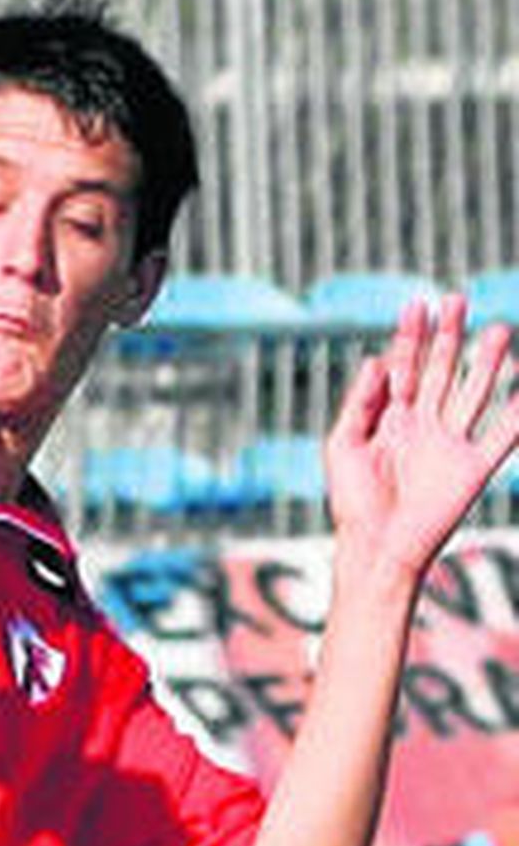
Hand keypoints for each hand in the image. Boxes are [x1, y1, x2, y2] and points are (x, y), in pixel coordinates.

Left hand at [326, 295, 518, 578]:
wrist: (376, 546)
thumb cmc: (352, 501)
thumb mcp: (342, 445)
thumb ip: (360, 402)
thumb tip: (375, 359)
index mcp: (390, 419)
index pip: (404, 368)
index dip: (410, 337)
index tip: (418, 304)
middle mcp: (423, 425)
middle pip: (441, 371)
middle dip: (448, 337)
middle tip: (457, 299)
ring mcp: (450, 444)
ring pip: (474, 393)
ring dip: (486, 363)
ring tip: (498, 329)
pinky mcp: (473, 467)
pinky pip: (503, 435)